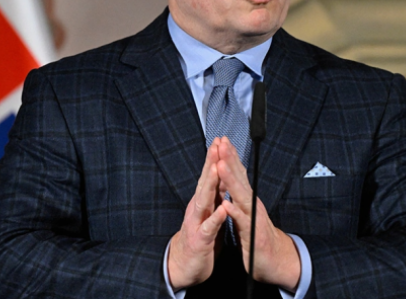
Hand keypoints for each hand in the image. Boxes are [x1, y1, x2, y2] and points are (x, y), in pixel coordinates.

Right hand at [168, 139, 226, 289]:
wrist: (183, 265)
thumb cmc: (200, 237)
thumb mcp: (208, 212)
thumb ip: (214, 195)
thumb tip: (222, 175)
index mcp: (202, 202)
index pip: (210, 176)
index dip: (215, 158)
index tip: (221, 141)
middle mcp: (197, 208)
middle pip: (205, 182)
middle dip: (211, 163)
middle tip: (217, 144)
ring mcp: (197, 223)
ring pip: (204, 200)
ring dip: (210, 184)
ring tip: (217, 168)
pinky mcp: (200, 240)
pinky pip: (209, 228)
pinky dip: (215, 219)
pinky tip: (222, 210)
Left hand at [215, 137, 300, 291]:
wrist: (276, 260)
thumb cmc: (257, 235)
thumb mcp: (247, 212)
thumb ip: (240, 195)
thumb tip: (233, 178)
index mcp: (247, 199)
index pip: (237, 174)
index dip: (229, 157)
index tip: (221, 141)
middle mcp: (251, 204)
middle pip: (239, 178)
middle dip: (230, 160)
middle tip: (222, 143)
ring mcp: (253, 217)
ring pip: (240, 196)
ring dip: (230, 181)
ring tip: (221, 166)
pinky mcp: (252, 234)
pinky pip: (242, 221)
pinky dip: (235, 212)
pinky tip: (227, 203)